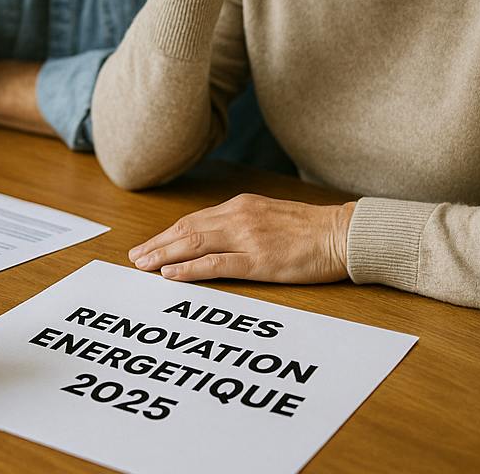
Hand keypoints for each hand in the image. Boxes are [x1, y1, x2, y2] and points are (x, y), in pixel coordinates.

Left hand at [129, 194, 355, 284]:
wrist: (343, 234)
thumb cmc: (311, 230)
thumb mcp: (270, 217)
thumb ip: (244, 222)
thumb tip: (217, 236)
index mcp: (241, 206)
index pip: (194, 220)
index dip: (167, 234)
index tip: (149, 245)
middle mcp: (239, 217)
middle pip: (186, 230)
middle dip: (157, 245)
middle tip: (135, 257)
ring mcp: (248, 238)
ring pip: (194, 244)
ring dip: (164, 256)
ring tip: (143, 266)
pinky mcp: (259, 260)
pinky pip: (216, 264)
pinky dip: (189, 269)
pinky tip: (171, 274)